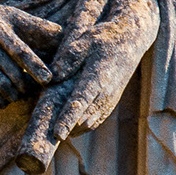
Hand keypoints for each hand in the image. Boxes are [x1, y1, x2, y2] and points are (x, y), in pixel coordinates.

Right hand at [0, 0, 59, 104]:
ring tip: (19, 94)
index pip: (19, 50)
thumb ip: (36, 25)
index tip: (47, 79)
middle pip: (10, 71)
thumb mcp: (11, 14)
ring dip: (13, 94)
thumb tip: (63, 33)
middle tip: (32, 90)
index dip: (34, 65)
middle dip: (25, 85)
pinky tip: (3, 100)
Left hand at [41, 0, 161, 141]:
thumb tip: (53, 75)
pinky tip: (68, 127)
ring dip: (72, 130)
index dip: (68, 120)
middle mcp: (106, 93)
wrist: (131, 40)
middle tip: (44, 137)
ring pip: (89, 123)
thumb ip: (69, 57)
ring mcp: (110, 99)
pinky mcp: (111, 102)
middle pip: (83, 120)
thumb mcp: (86, 39)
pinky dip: (81, 127)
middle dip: (65, 129)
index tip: (57, 134)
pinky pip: (95, 120)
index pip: (80, 104)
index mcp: (97, 78)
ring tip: (51, 134)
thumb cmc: (105, 37)